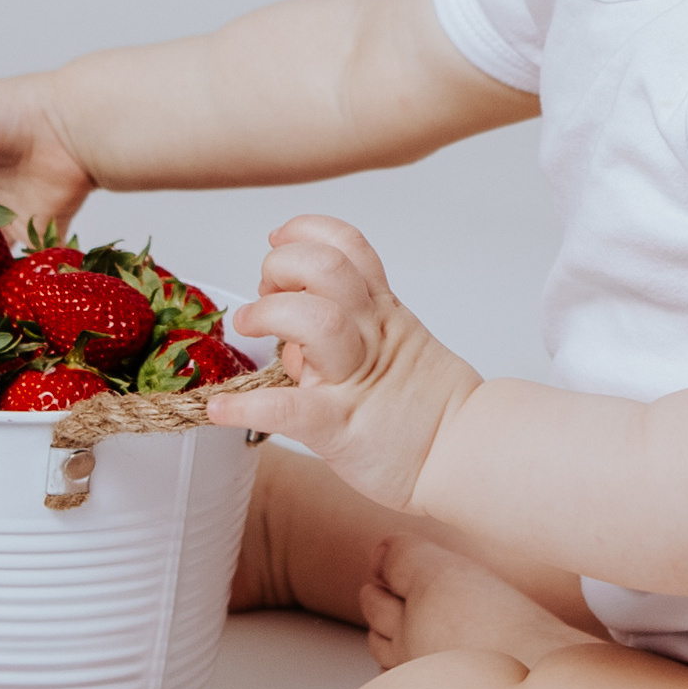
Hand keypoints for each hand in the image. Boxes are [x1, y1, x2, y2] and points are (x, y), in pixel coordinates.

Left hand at [214, 216, 481, 510]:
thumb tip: (286, 340)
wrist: (467, 456)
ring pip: (315, 319)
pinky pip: (288, 409)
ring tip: (247, 325)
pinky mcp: (340, 428)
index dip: (306, 232)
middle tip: (265, 288)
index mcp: (381, 313)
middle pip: (327, 269)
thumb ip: (343, 333)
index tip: (279, 239)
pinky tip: (219, 408)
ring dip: (268, 312)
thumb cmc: (427, 408)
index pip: (346, 247)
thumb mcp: (395, 349)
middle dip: (284, 264)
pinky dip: (246, 407)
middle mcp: (368, 335)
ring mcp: (354, 379)